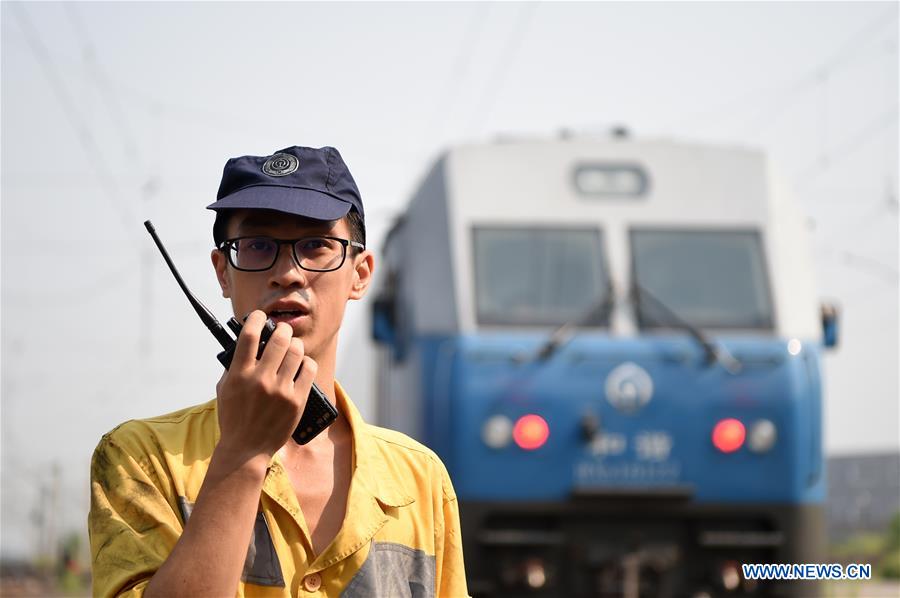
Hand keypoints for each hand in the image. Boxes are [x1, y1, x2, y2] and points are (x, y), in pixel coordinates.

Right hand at [214, 310, 317, 462]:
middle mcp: (261, 380)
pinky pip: (309, 369)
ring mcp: (281, 390)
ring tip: (292, 347)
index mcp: (239, 374)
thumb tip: (247, 343)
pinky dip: (306, 362)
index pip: (249, 336)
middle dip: (282, 330)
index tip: (259, 316)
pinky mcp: (297, 400)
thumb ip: (234, 366)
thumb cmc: (234, 418)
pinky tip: (301, 365)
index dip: (256, 319)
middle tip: (282, 331)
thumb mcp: (225, 390)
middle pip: (279, 339)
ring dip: (294, 344)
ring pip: (296, 351)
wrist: (246, 449)